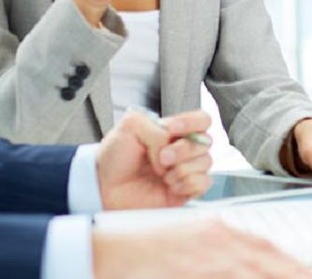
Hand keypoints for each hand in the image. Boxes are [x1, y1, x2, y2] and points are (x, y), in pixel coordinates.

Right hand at [92, 221, 311, 278]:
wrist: (105, 248)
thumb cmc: (143, 250)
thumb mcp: (188, 246)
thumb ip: (217, 256)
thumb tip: (242, 266)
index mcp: (216, 231)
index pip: (265, 249)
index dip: (292, 264)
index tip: (310, 275)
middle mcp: (215, 241)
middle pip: (267, 261)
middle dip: (297, 274)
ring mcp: (204, 259)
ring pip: (252, 272)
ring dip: (279, 278)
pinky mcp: (190, 271)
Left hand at [96, 110, 211, 209]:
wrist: (105, 188)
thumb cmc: (115, 158)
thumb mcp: (131, 126)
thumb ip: (157, 129)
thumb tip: (171, 146)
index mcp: (172, 131)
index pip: (201, 120)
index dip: (192, 122)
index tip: (171, 129)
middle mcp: (182, 149)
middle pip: (206, 141)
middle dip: (183, 149)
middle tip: (162, 158)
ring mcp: (185, 170)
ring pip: (206, 162)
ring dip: (183, 168)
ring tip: (162, 175)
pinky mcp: (187, 191)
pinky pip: (204, 183)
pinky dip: (187, 184)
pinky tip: (170, 186)